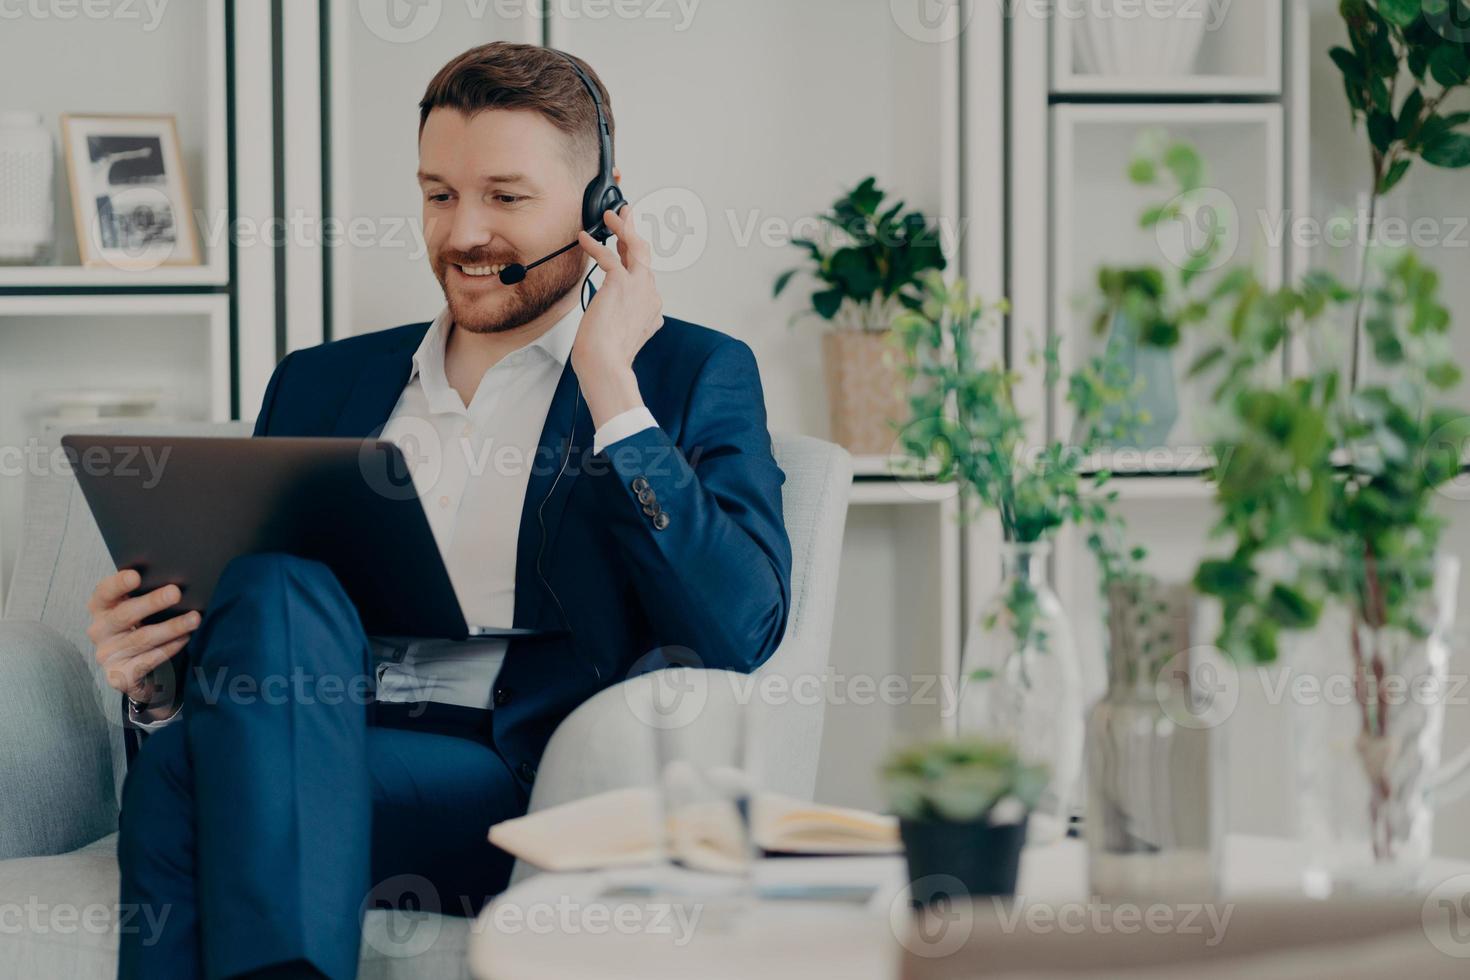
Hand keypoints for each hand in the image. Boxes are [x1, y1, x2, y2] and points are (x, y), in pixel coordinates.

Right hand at [87, 569, 199, 718]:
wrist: (136, 671)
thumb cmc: (140, 629)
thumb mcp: (137, 610)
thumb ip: (143, 595)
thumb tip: (174, 578)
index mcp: (101, 608)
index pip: (104, 592)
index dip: (118, 583)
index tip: (136, 576)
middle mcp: (99, 630)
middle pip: (125, 614)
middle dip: (152, 602)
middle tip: (176, 592)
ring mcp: (107, 654)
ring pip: (143, 638)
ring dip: (172, 627)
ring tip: (194, 618)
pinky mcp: (119, 675)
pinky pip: (148, 660)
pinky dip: (170, 648)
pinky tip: (185, 638)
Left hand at [571, 203, 663, 428]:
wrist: (606, 363)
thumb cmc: (609, 355)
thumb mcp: (626, 337)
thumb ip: (632, 323)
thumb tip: (630, 316)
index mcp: (651, 308)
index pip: (644, 275)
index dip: (632, 257)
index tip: (624, 244)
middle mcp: (650, 295)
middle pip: (645, 255)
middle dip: (636, 231)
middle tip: (628, 214)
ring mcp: (638, 288)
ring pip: (635, 247)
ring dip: (623, 228)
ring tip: (611, 215)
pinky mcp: (620, 284)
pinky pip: (609, 256)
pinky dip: (595, 245)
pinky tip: (584, 238)